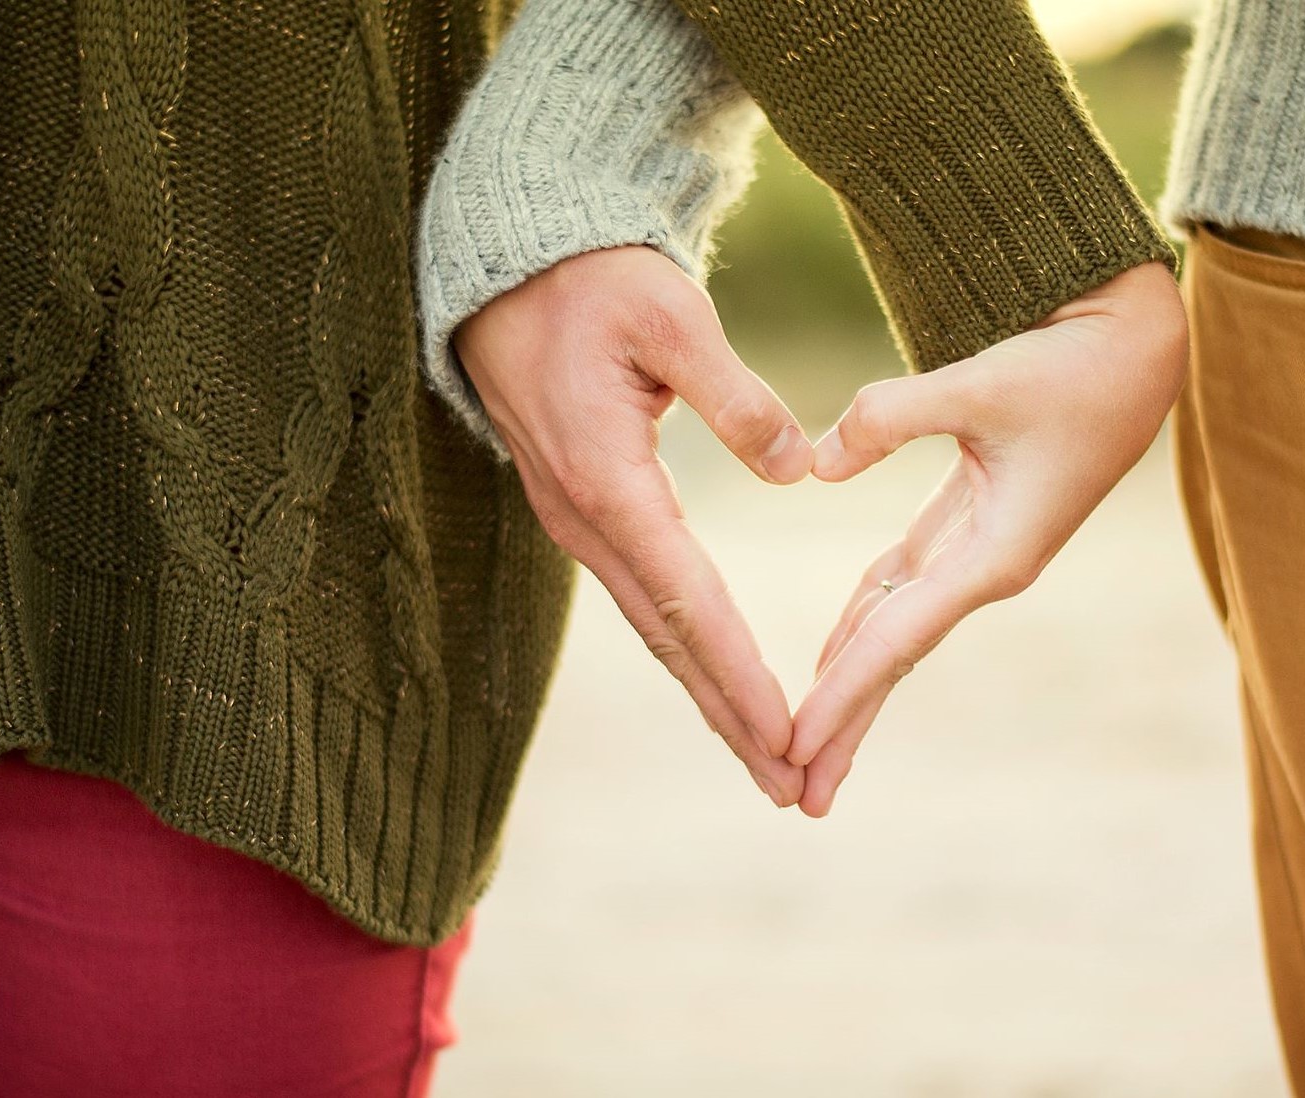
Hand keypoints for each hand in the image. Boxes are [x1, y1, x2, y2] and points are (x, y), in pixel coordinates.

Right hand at [453, 245, 815, 805]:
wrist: (507, 268)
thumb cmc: (591, 282)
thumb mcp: (670, 316)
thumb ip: (735, 396)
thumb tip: (797, 469)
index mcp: (608, 479)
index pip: (688, 599)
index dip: (739, 672)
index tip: (787, 734)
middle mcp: (585, 518)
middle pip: (669, 639)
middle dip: (730, 716)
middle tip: (789, 785)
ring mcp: (577, 520)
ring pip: (653, 627)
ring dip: (709, 694)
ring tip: (765, 755)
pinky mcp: (583, 509)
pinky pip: (642, 596)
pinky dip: (685, 648)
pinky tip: (717, 678)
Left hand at [789, 261, 1188, 815]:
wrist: (1136, 351)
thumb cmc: (1072, 368)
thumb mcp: (981, 383)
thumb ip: (891, 418)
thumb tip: (814, 466)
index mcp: (995, 556)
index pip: (897, 641)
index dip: (841, 695)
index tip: (792, 747)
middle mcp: (985, 569)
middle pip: (894, 660)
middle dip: (845, 725)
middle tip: (795, 793)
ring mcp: (978, 552)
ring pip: (895, 631)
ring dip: (850, 685)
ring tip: (805, 745)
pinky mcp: (970, 524)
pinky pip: (902, 589)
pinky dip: (862, 623)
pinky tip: (831, 656)